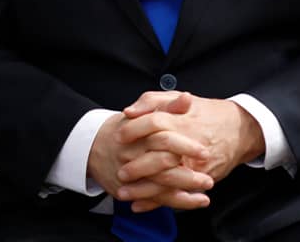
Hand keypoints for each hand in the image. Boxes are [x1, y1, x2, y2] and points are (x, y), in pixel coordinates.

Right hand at [87, 106, 212, 213]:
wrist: (91, 147)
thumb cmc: (123, 129)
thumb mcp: (142, 113)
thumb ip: (167, 106)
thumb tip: (188, 99)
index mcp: (135, 132)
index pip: (161, 137)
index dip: (184, 144)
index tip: (203, 149)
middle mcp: (131, 154)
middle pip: (162, 162)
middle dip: (188, 168)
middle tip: (208, 173)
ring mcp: (129, 173)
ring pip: (161, 183)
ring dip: (187, 185)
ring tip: (208, 184)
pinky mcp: (128, 190)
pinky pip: (156, 198)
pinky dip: (180, 201)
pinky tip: (198, 199)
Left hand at [118, 91, 265, 199]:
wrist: (240, 129)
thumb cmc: (206, 112)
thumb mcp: (178, 97)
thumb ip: (151, 101)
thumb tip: (129, 111)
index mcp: (182, 121)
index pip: (154, 123)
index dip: (133, 129)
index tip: (118, 136)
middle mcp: (189, 144)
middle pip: (160, 158)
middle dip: (137, 168)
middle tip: (120, 173)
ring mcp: (197, 164)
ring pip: (168, 181)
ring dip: (144, 190)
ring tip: (124, 193)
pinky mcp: (203, 177)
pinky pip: (179, 193)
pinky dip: (159, 201)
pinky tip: (141, 205)